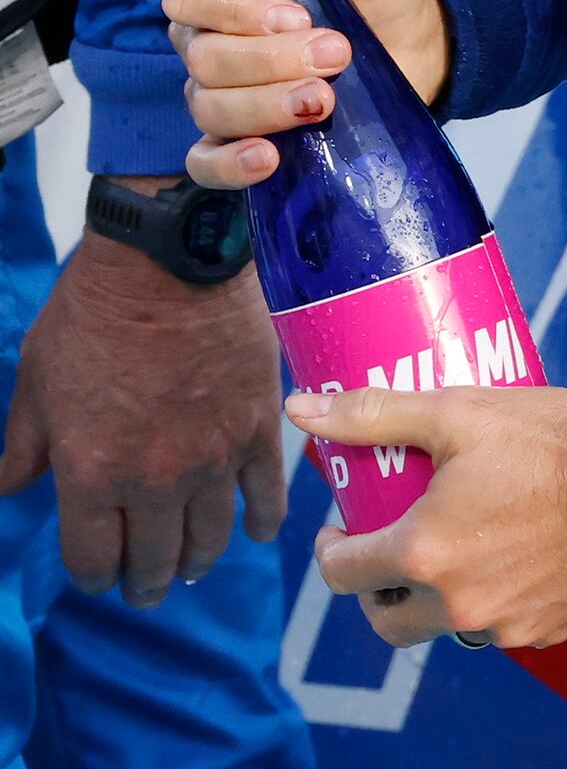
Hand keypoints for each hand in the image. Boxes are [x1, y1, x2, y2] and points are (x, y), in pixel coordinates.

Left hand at [0, 229, 284, 603]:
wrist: (170, 256)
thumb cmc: (93, 311)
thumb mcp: (37, 378)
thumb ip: (23, 445)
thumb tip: (6, 487)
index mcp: (90, 474)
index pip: (92, 561)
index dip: (94, 577)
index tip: (100, 574)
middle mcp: (152, 481)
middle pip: (151, 561)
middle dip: (144, 582)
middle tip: (146, 584)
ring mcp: (210, 459)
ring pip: (207, 540)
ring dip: (196, 561)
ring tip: (191, 565)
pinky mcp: (255, 431)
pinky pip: (266, 496)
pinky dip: (261, 522)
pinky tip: (254, 531)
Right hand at [163, 0, 451, 186]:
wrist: (409, 44)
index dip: (232, 9)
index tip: (294, 16)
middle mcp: (208, 35)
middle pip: (203, 57)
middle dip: (269, 61)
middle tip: (335, 54)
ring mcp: (219, 92)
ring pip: (209, 108)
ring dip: (265, 107)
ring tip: (324, 101)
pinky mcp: (239, 139)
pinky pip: (206, 162)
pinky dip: (229, 165)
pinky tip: (268, 159)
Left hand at [286, 383, 566, 648]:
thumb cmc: (552, 439)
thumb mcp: (457, 411)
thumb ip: (374, 413)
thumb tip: (301, 409)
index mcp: (426, 553)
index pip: (343, 574)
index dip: (333, 547)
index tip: (343, 523)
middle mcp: (458, 605)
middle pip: (386, 621)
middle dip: (374, 589)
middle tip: (386, 544)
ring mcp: (504, 626)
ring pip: (444, 623)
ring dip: (434, 592)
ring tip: (455, 537)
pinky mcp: (545, 630)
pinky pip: (497, 625)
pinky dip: (489, 596)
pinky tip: (508, 549)